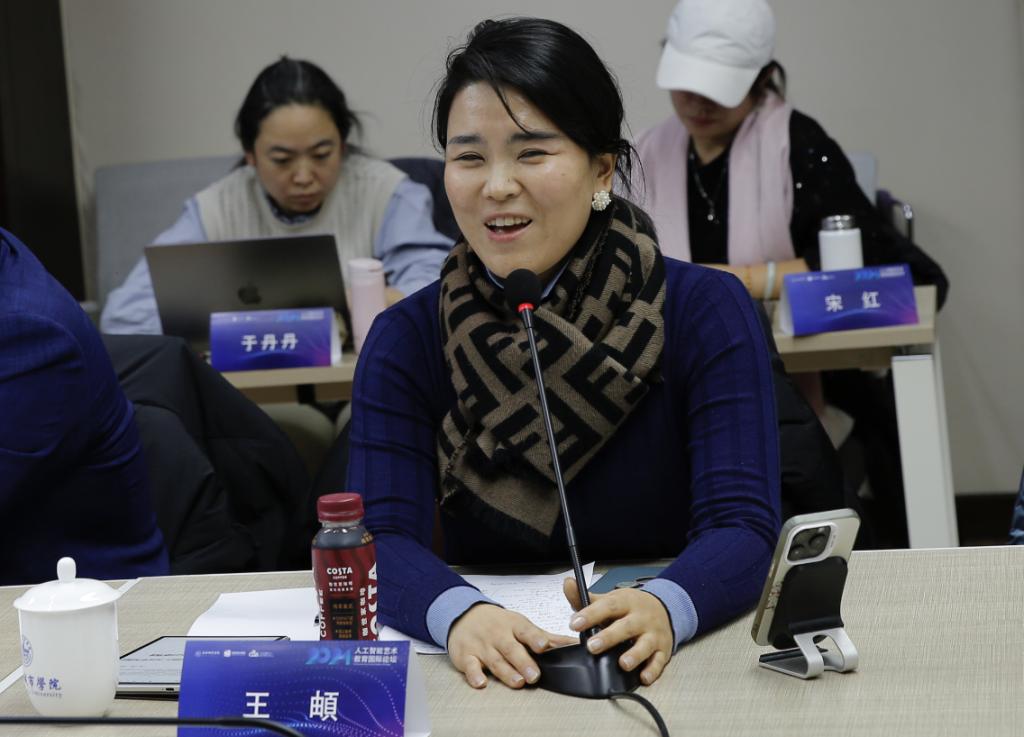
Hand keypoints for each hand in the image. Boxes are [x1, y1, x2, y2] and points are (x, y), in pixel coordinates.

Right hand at [447, 603, 576, 689]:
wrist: (465, 615)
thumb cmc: (498, 623)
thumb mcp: (521, 625)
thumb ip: (546, 638)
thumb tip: (573, 645)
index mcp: (514, 625)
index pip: (526, 631)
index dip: (535, 638)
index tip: (543, 645)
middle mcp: (498, 635)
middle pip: (511, 648)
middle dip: (523, 662)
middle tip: (534, 675)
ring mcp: (482, 646)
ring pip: (495, 660)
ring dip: (506, 672)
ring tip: (518, 682)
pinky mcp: (466, 656)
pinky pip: (470, 666)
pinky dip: (474, 675)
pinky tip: (481, 683)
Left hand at [563, 578, 674, 685]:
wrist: (664, 608)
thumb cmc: (630, 607)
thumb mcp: (611, 599)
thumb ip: (586, 598)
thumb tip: (567, 584)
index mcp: (626, 602)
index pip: (608, 606)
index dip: (590, 614)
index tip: (574, 624)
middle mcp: (641, 618)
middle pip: (625, 627)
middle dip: (609, 637)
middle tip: (592, 646)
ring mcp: (653, 634)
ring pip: (645, 645)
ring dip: (634, 655)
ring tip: (623, 664)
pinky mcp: (663, 650)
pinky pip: (659, 662)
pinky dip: (652, 670)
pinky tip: (643, 678)